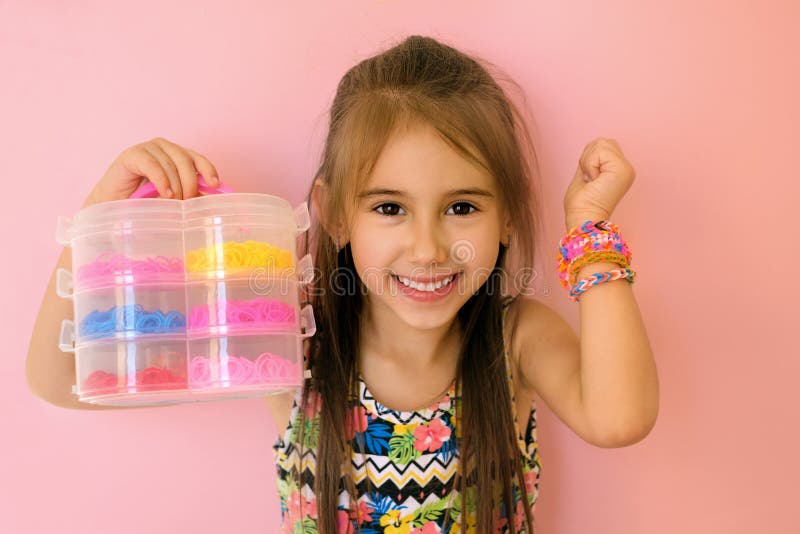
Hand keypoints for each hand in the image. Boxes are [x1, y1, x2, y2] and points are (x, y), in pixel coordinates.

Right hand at [83, 137, 220, 206]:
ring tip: (174, 202)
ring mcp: (148, 148)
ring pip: (170, 164)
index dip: (208, 169)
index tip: (215, 184)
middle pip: (186, 160)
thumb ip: (188, 195)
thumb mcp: (172, 198)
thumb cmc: (143, 202)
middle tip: (188, 201)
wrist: (112, 205)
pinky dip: (161, 180)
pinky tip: (165, 194)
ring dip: (176, 185)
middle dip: (190, 182)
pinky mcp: (132, 154)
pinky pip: (152, 165)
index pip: (198, 158)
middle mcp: (164, 147)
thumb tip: (208, 200)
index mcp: (177, 155)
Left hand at [563, 137, 635, 230]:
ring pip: (601, 143)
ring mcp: (626, 168)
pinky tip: (594, 179)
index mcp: (619, 170)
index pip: (601, 146)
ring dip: (588, 161)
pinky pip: (600, 151)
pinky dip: (590, 164)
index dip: (587, 158)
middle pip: (602, 141)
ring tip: (592, 179)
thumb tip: (591, 146)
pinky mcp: (623, 169)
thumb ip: (592, 159)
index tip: (588, 179)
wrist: (584, 218)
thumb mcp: (585, 173)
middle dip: (588, 157)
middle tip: (589, 179)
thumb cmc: (581, 203)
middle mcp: (626, 168)